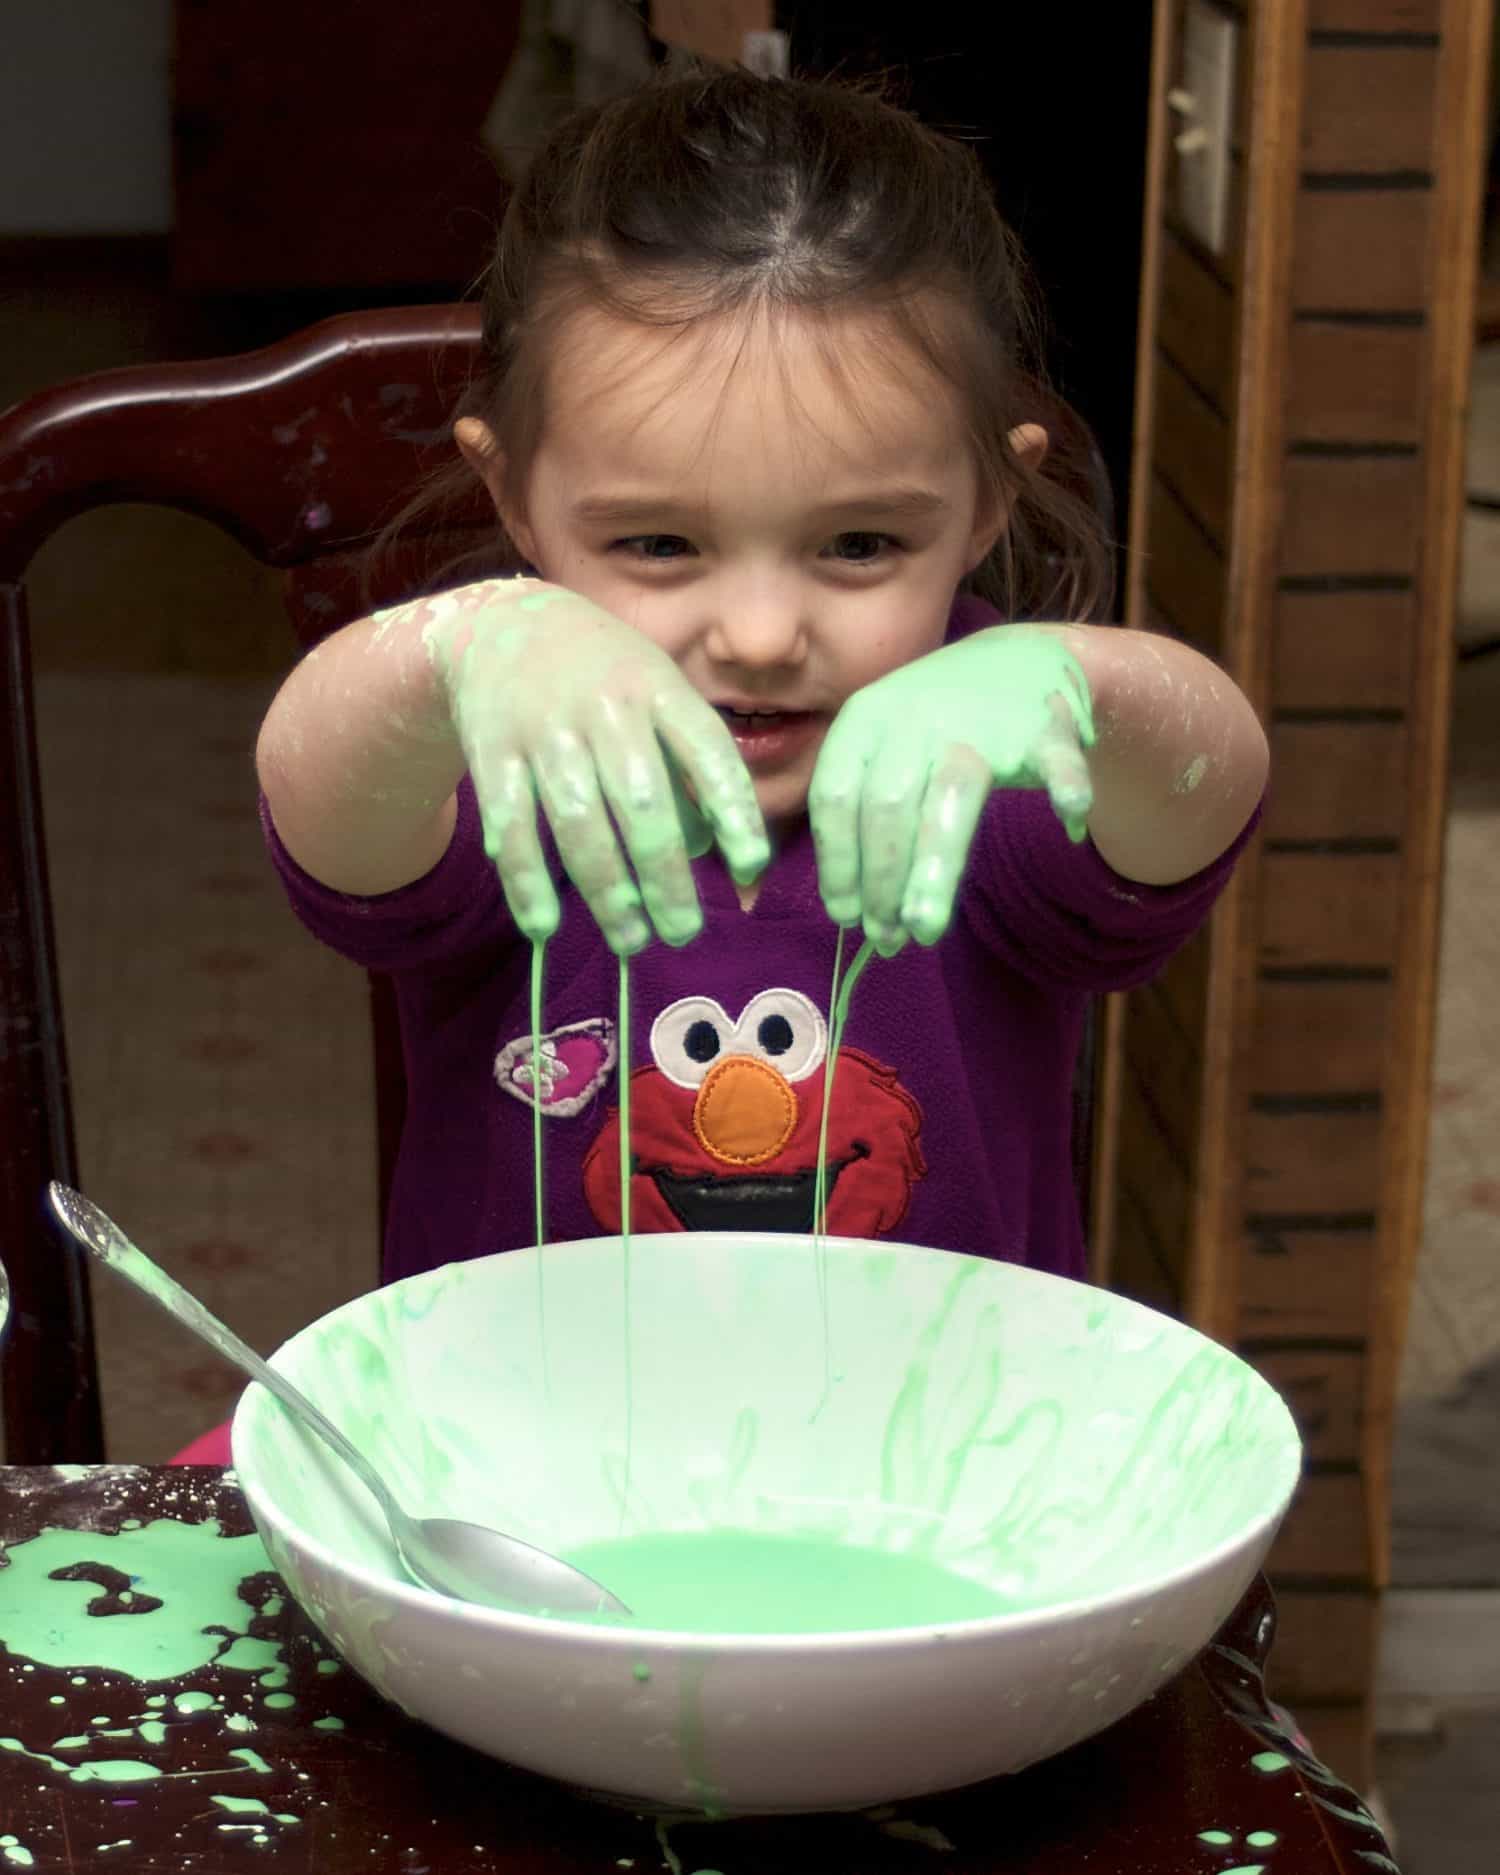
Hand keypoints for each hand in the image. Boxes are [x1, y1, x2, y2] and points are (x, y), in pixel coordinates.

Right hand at [420, 582, 768, 952]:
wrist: (499, 625)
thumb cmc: (603, 679)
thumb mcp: (657, 697)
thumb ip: (692, 772)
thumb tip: (721, 860)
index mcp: (657, 688)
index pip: (707, 750)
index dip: (733, 808)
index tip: (753, 864)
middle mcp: (604, 706)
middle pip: (641, 801)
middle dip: (665, 874)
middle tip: (683, 932)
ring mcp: (544, 728)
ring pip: (579, 821)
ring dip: (607, 890)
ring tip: (630, 939)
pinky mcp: (492, 751)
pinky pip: (511, 827)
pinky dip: (526, 882)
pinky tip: (545, 927)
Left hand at [808, 625, 1094, 952]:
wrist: (1017, 658)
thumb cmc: (936, 728)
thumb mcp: (882, 749)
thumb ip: (864, 818)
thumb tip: (851, 912)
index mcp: (866, 720)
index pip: (835, 796)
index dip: (837, 862)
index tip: (845, 915)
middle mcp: (916, 714)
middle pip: (888, 807)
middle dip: (882, 882)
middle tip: (887, 939)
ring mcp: (980, 719)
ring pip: (952, 798)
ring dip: (934, 869)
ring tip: (924, 928)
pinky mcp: (1042, 725)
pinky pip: (1054, 763)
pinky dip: (1066, 790)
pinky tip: (1069, 825)